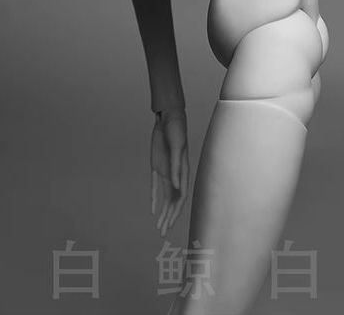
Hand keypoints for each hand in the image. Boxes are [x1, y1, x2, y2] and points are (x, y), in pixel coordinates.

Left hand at [150, 110, 188, 237]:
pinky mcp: (157, 166)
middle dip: (169, 217)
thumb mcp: (177, 146)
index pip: (180, 195)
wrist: (168, 117)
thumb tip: (176, 186)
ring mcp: (166, 170)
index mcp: (182, 170)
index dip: (176, 210)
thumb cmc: (176, 129)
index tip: (170, 223)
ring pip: (165, 197)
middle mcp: (175, 173)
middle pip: (173, 200)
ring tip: (159, 228)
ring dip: (163, 212)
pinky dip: (155, 199)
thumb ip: (176, 166)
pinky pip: (156, 187)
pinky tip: (154, 210)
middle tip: (163, 233)